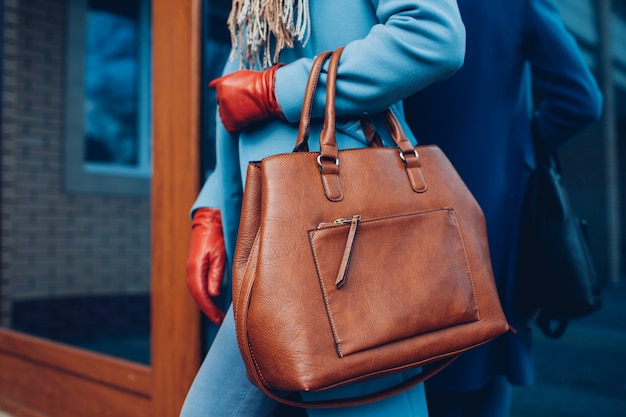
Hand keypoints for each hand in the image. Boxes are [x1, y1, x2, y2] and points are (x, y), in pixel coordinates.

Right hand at [186, 208, 225, 324]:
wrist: (209, 221)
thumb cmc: (216, 235)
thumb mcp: (220, 254)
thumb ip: (216, 274)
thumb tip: (213, 295)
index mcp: (195, 268)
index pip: (200, 294)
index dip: (208, 309)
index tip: (217, 319)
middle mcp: (191, 270)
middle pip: (197, 295)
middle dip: (208, 310)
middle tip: (219, 321)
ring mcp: (193, 268)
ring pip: (198, 291)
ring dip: (207, 304)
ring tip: (218, 315)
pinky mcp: (197, 266)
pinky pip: (200, 285)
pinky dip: (206, 295)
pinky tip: (215, 301)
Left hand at [209, 64, 283, 132]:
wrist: (271, 92)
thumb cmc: (260, 83)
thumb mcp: (240, 76)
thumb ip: (224, 81)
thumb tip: (210, 86)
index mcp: (221, 85)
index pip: (219, 95)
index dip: (230, 98)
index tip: (240, 99)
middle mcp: (221, 97)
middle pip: (222, 108)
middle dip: (231, 108)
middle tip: (246, 106)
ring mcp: (226, 110)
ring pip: (225, 119)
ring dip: (235, 118)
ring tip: (248, 113)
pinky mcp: (232, 122)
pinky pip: (232, 130)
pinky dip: (239, 128)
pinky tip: (248, 120)